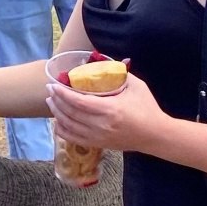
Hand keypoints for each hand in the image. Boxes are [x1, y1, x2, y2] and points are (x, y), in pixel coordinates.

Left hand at [44, 70, 166, 152]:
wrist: (157, 135)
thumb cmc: (147, 108)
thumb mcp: (136, 85)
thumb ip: (118, 72)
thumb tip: (103, 60)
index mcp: (111, 109)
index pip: (79, 102)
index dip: (63, 94)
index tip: (53, 84)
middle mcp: (102, 125)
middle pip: (71, 114)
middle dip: (56, 101)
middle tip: (49, 90)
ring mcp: (100, 137)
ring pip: (70, 127)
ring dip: (57, 114)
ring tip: (51, 102)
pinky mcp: (100, 145)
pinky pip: (74, 139)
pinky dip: (62, 130)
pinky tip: (57, 121)